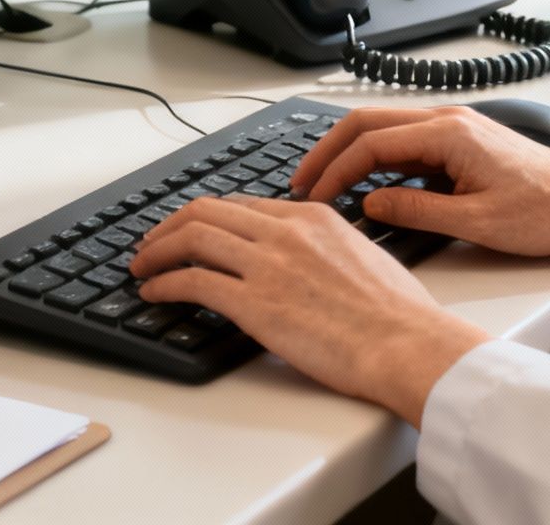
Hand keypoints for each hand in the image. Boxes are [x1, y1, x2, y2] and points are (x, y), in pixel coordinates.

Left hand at [129, 196, 487, 425]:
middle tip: (152, 243)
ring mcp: (267, 265)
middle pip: (206, 212)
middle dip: (170, 226)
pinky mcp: (254, 303)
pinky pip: (192, 281)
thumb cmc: (399, 315)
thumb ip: (327, 248)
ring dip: (157, 251)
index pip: (242, 205)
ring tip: (142, 266)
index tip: (190, 229)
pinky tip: (154, 293)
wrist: (407, 344)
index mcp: (313, 217)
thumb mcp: (364, 256)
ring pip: (191, 238)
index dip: (207, 216)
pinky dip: (163, 283)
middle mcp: (285, 232)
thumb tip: (311, 259)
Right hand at [289, 106, 549, 280]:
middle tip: (302, 183)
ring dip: (350, 153)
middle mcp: (450, 120)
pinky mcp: (463, 141)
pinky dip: (376, 158)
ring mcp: (456, 127)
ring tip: (325, 184)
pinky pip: (406, 140)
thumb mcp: (476, 222)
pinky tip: (368, 185)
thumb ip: (416, 211)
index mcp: (450, 133)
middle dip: (328, 151)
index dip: (333, 168)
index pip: (370, 142)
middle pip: (367, 123)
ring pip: (385, 129)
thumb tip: (370, 204)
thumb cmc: (548, 212)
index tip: (312, 194)